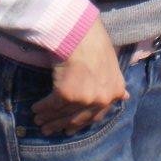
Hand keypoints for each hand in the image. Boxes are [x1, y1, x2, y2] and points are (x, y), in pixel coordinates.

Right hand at [31, 18, 127, 135]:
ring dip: (48, 119)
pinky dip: (41, 107)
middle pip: (77, 118)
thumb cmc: (95, 41)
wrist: (80, 31)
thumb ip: (115, 82)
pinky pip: (50, 105)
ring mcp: (84, 99)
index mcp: (114, 92)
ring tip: (39, 121)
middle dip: (61, 125)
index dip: (81, 123)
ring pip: (62, 113)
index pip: (96, 115)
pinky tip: (35, 109)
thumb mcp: (112, 64)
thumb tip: (125, 97)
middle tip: (50, 130)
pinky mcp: (66, 94)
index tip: (70, 128)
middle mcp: (101, 99)